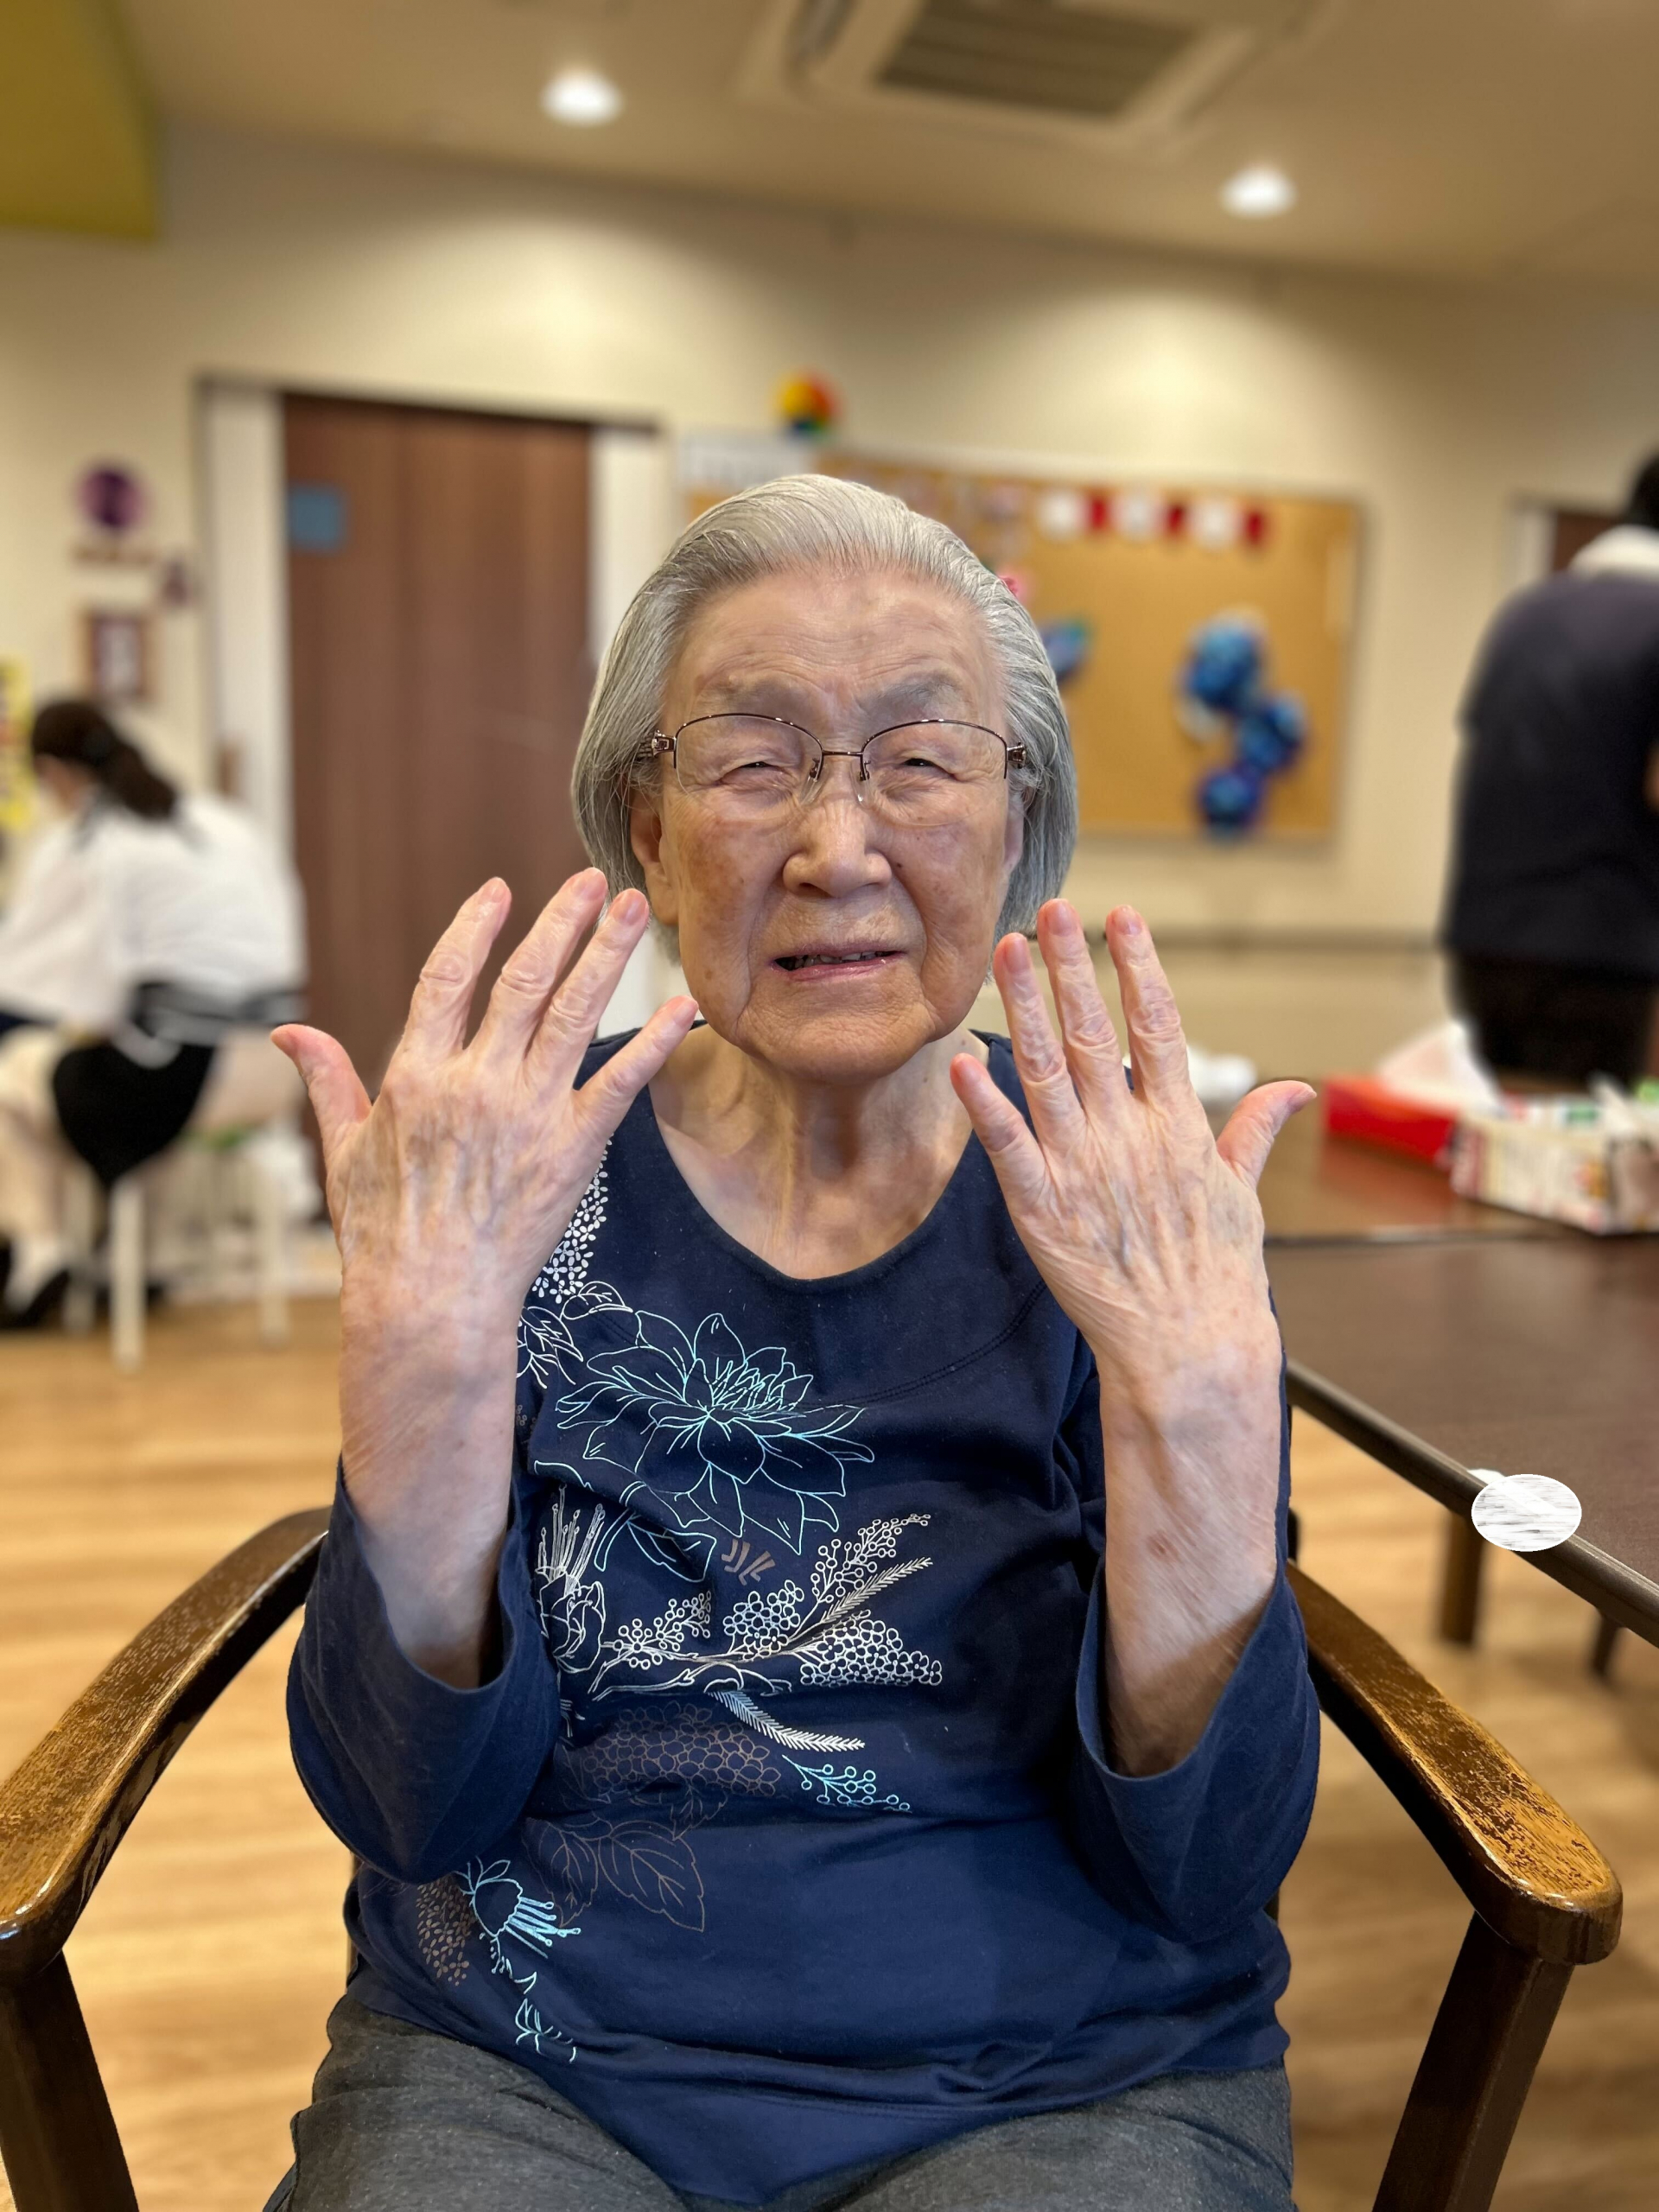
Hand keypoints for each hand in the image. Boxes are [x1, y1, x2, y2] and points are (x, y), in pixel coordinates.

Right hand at [273, 870, 696, 1679]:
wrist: (430, 1303)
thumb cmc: (382, 1234)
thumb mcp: (343, 1153)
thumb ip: (329, 1083)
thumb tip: (288, 1033)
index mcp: (415, 1076)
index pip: (447, 979)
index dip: (476, 929)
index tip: (502, 889)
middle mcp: (475, 1082)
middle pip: (525, 982)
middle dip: (563, 925)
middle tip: (597, 880)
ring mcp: (527, 1113)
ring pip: (575, 1014)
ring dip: (609, 957)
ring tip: (640, 910)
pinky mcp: (572, 1149)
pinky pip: (620, 1082)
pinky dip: (654, 1041)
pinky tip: (683, 1006)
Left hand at [950, 900, 1308, 1403]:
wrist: (1188, 1346)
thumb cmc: (1217, 1272)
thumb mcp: (1244, 1194)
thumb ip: (1255, 1132)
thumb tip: (1295, 1090)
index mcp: (1179, 1124)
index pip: (1159, 1025)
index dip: (1138, 966)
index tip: (1121, 916)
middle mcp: (1129, 1135)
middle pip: (1094, 1032)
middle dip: (1071, 967)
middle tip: (1051, 910)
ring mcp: (1083, 1169)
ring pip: (1045, 1071)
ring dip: (1023, 1006)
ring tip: (1006, 950)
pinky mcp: (1043, 1209)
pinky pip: (1008, 1147)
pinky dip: (985, 1104)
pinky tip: (962, 1060)